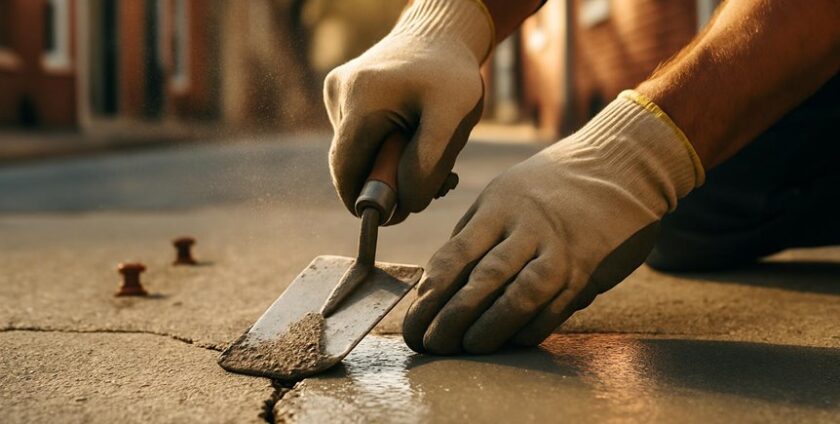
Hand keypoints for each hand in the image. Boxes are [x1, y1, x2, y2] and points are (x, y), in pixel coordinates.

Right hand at [324, 0, 492, 223]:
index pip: (347, 172)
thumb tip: (404, 205)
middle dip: (385, 182)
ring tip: (430, 155)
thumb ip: (427, 163)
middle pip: (351, 164)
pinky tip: (411, 137)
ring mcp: (337, 91)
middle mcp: (339, 93)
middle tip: (430, 185)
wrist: (441, 33)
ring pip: (356, 151)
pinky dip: (384, 146)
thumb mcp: (451, 117)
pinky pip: (358, 134)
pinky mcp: (341, 91)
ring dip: (389, 165)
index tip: (399, 214)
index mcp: (361, 101)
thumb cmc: (450, 75)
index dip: (367, 201)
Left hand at [403, 91, 704, 353]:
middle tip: (429, 343)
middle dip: (450, 317)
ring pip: (520, 297)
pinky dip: (531, 328)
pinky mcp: (589, 268)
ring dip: (489, 328)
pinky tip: (511, 342)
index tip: (415, 316)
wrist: (621, 164)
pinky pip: (556, 308)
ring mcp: (560, 249)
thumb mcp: (505, 193)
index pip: (455, 254)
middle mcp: (527, 227)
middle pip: (482, 279)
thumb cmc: (551, 185)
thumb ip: (475, 233)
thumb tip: (438, 281)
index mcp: (498, 206)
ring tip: (467, 347)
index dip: (431, 292)